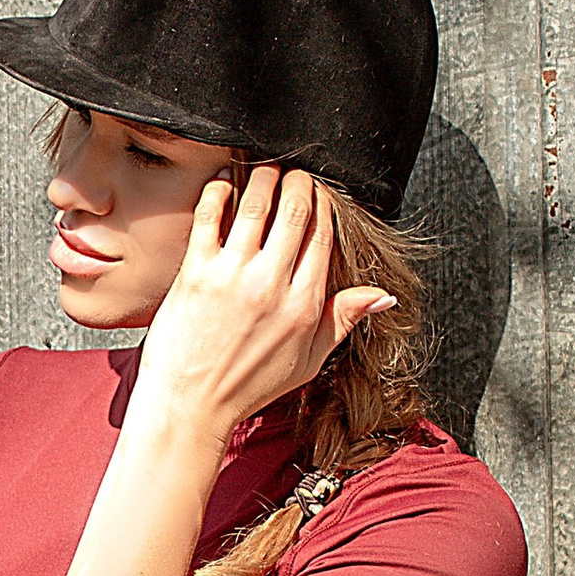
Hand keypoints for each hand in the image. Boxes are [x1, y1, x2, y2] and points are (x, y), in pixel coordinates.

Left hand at [134, 166, 393, 438]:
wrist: (191, 405)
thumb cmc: (247, 387)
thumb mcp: (309, 360)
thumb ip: (344, 320)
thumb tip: (383, 296)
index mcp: (304, 304)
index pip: (322, 233)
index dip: (322, 204)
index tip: (317, 193)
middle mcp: (271, 286)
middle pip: (295, 209)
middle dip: (298, 181)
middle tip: (293, 174)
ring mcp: (232, 277)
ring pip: (256, 204)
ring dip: (262, 176)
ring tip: (263, 169)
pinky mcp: (196, 273)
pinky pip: (210, 216)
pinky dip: (218, 191)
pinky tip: (223, 183)